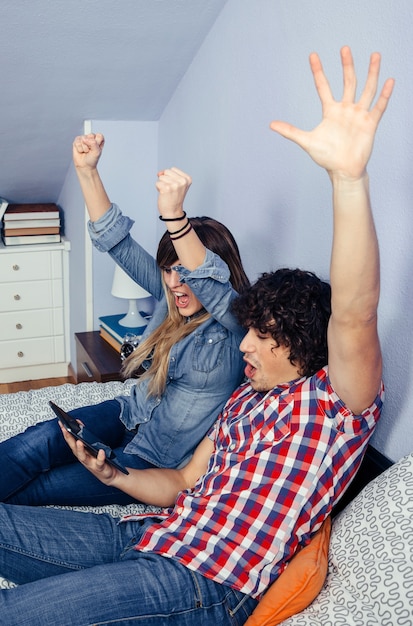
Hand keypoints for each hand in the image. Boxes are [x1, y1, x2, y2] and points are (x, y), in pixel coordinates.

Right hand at [58, 421, 117, 483]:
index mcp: (80, 452)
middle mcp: (83, 458)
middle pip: (74, 448)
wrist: (108, 475)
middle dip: (69, 438)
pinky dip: (100, 457)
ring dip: (80, 450)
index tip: (61, 422)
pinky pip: (99, 462)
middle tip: (65, 429)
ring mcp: (90, 463)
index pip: (70, 441)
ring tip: (79, 441)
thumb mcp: (90, 446)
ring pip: (83, 457)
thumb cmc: (97, 459)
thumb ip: (84, 435)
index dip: (65, 432)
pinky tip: (101, 451)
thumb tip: (78, 422)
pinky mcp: (100, 467)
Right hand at [72, 133, 104, 170]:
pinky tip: (81, 151)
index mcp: (98, 140)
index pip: (99, 135)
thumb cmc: (92, 159)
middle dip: (90, 145)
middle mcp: (91, 138)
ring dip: (84, 148)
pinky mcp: (77, 141)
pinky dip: (79, 149)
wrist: (84, 166)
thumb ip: (93, 143)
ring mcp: (84, 139)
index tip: (96, 149)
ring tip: (85, 152)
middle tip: (90, 150)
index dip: (97, 142)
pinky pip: (77, 142)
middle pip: (91, 135)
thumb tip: (85, 139)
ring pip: (83, 139)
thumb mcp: (97, 152)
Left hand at [156, 167, 191, 218]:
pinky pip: (157, 183)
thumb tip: (159, 173)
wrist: (173, 212)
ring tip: (167, 192)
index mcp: (187, 179)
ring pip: (161, 177)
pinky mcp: (167, 188)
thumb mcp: (176, 184)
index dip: (170, 177)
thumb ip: (169, 175)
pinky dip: (158, 188)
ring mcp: (175, 184)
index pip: (173, 169)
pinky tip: (164, 194)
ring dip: (162, 184)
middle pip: (167, 171)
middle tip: (170, 190)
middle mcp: (183, 181)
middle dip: (165, 180)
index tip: (174, 187)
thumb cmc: (174, 197)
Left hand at [270, 46, 394, 179]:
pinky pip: (379, 106)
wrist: (343, 171)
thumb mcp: (306, 141)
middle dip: (346, 65)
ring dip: (371, 73)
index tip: (313, 55)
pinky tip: (389, 81)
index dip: (318, 71)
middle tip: (344, 48)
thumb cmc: (326, 157)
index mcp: (330, 111)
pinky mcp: (370, 124)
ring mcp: (359, 115)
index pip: (323, 86)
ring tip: (375, 55)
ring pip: (367, 89)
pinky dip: (384, 95)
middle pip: (348, 82)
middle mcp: (346, 109)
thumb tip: (270, 124)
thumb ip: (290, 131)